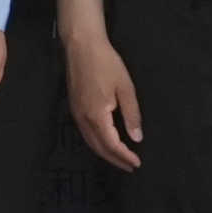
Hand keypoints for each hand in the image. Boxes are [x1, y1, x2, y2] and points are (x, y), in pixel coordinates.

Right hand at [65, 22, 146, 171]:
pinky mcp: (74, 108)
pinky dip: (97, 143)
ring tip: (120, 159)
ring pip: (90, 142)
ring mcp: (76, 114)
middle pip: (99, 148)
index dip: (124, 156)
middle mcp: (83, 119)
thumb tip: (137, 138)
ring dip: (105, 153)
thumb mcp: (125, 87)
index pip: (112, 144)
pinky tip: (106, 142)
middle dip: (115, 160)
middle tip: (130, 167)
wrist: (81, 45)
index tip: (137, 163)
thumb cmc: (106, 63)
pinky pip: (85, 133)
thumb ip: (131, 115)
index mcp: (97, 115)